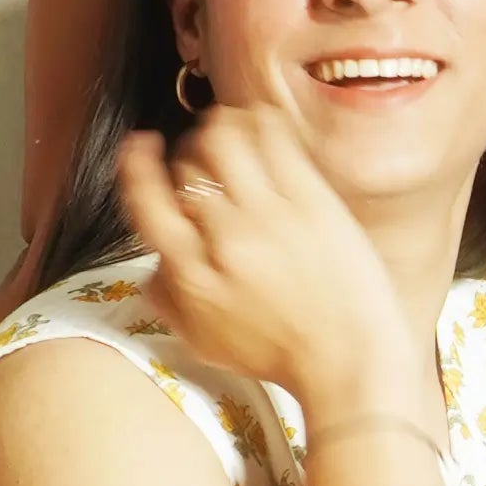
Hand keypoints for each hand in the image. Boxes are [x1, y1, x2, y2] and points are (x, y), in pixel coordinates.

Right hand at [117, 107, 423, 428]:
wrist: (348, 361)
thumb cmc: (280, 355)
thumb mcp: (203, 341)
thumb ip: (167, 299)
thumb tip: (151, 265)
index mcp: (192, 273)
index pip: (146, 198)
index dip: (137, 162)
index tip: (141, 145)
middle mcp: (225, 239)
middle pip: (187, 166)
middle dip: (190, 158)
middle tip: (207, 165)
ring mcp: (270, 216)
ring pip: (224, 139)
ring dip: (220, 132)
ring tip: (232, 144)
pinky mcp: (312, 201)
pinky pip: (273, 137)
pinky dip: (259, 123)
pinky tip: (263, 133)